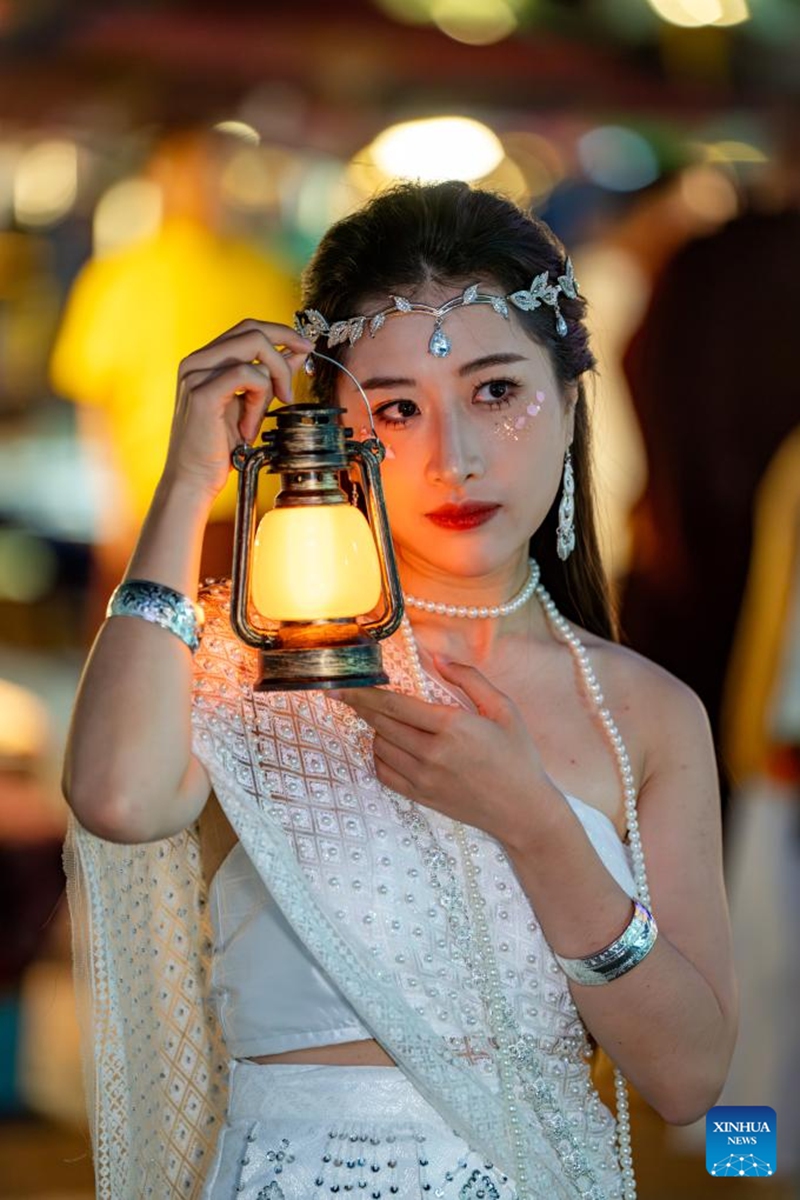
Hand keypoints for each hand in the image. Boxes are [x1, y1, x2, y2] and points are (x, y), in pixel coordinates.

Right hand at [162, 319, 311, 500]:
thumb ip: (271, 376)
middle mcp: (196, 360)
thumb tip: (299, 351)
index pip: (248, 328)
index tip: (306, 348)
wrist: (194, 479)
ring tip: (259, 416)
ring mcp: (196, 373)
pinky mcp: (202, 392)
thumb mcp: (253, 404)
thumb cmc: (219, 447)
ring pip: (254, 348)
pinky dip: (258, 400)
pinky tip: (248, 426)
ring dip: (271, 382)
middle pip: (252, 330)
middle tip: (292, 386)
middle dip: (284, 350)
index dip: (281, 333)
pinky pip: (247, 374)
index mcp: (205, 360)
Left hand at [337, 658, 557, 850]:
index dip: (364, 693)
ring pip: (380, 747)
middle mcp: (432, 753)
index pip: (395, 705)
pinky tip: (389, 745)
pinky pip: (384, 772)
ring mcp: (423, 778)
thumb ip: (469, 678)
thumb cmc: (517, 756)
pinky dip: (379, 755)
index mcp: (452, 726)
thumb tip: (437, 658)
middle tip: (347, 693)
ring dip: (375, 729)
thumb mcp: (503, 709)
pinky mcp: (420, 796)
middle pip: (381, 724)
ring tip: (384, 718)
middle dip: (361, 706)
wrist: (522, 810)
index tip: (342, 684)